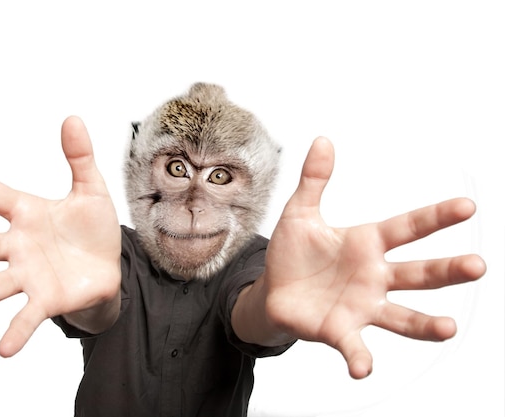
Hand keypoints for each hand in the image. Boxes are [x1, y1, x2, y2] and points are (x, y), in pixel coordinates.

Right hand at [0, 116, 120, 356]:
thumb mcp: (90, 190)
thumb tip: (72, 118)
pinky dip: (15, 333)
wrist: (109, 267)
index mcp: (26, 213)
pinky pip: (26, 317)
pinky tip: (2, 350)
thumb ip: (79, 158)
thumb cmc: (92, 228)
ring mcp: (28, 275)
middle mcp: (18, 246)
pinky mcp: (45, 301)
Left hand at [262, 137, 485, 378]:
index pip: (408, 227)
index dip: (436, 217)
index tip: (467, 206)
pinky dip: (360, 358)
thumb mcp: (300, 213)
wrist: (272, 291)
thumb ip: (314, 180)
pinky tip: (363, 369)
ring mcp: (362, 306)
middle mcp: (374, 276)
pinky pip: (356, 347)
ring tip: (449, 328)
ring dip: (425, 324)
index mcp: (367, 243)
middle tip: (477, 266)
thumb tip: (323, 140)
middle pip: (419, 274)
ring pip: (403, 316)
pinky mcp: (341, 331)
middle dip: (447, 271)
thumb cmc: (292, 254)